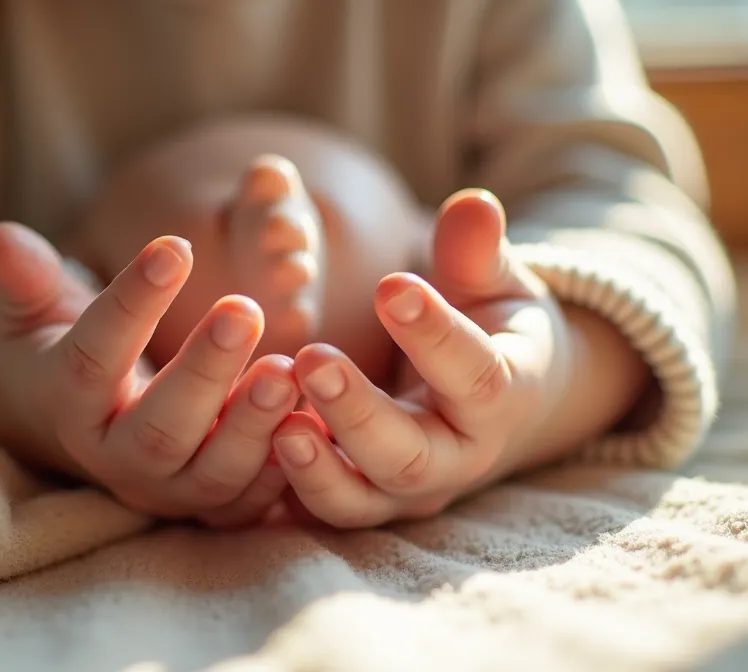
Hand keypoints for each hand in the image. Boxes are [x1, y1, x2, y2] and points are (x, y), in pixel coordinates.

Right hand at [0, 223, 300, 527]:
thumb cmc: (67, 347)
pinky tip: (315, 412)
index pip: (95, 354)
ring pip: (212, 471)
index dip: (131, 302)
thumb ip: (26, 279)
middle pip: (158, 427)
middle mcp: (113, 457)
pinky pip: (253, 498)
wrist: (91, 423)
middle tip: (244, 308)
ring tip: (288, 366)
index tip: (174, 244)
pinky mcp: (213, 507)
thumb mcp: (37, 312)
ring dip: (252, 424)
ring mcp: (168, 488)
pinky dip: (287, 464)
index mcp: (66, 402)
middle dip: (203, 372)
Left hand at [271, 189, 577, 527]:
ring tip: (273, 424)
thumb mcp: (496, 284)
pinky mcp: (362, 501)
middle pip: (410, 456)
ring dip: (314, 468)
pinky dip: (284, 489)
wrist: (495, 402)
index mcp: (501, 397)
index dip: (436, 335)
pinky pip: (319, 508)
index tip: (392, 286)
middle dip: (358, 412)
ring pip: (360, 498)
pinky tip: (246, 448)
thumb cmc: (492, 325)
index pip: (475, 376)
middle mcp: (456, 458)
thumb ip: (478, 251)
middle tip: (309, 358)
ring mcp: (404, 490)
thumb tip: (473, 201)